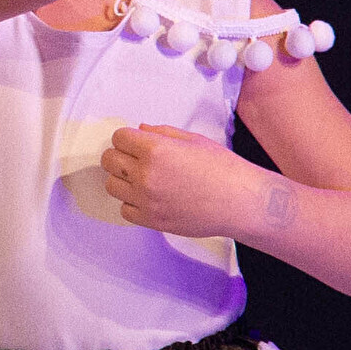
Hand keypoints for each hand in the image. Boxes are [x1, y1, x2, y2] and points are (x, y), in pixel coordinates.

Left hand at [101, 122, 278, 238]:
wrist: (241, 202)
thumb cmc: (224, 169)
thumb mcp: (195, 140)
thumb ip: (163, 133)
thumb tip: (140, 129)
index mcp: (157, 150)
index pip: (119, 138)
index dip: (127, 137)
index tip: (135, 141)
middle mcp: (146, 175)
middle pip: (109, 160)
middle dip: (120, 155)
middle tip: (136, 158)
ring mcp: (146, 199)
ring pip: (111, 185)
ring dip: (123, 179)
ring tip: (144, 178)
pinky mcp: (150, 220)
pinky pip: (124, 209)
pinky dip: (132, 202)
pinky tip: (149, 197)